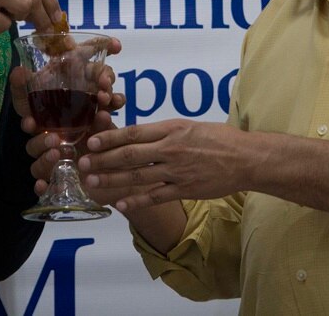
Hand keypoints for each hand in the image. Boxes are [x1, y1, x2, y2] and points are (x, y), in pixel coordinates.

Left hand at [9, 36, 122, 128]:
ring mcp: (92, 101)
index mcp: (68, 69)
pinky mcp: (96, 121)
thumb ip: (20, 86)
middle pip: (102, 72)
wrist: (43, 143)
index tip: (116, 45)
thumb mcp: (24, 100)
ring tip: (104, 98)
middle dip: (106, 75)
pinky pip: (108, 115)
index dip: (103, 45)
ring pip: (108, 92)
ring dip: (110, 93)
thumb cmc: (35, 114)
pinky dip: (108, 117)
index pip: (88, 52)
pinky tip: (105, 116)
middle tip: (104, 83)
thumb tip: (19, 71)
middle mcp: (83, 82)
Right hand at [10, 37, 123, 189]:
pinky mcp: (56, 178)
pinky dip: (40, 186)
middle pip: (31, 133)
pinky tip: (42, 188)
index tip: (22, 79)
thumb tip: (116, 45)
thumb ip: (103, 74)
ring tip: (60, 149)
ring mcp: (49, 156)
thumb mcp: (100, 96)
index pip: (27, 98)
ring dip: (43, 155)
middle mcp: (45, 132)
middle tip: (54, 132)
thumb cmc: (98, 119)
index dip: (21, 87)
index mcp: (50, 112)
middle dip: (39, 131)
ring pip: (35, 159)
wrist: (111, 159)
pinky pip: (41, 184)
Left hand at [78, 119, 245, 211]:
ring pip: (138, 177)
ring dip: (112, 180)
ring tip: (92, 182)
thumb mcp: (189, 125)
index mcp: (171, 129)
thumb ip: (163, 132)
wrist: (246, 158)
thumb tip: (138, 135)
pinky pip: (155, 197)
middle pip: (130, 155)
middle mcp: (171, 149)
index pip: (133, 132)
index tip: (91, 141)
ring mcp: (177, 171)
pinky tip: (119, 204)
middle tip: (82, 163)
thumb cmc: (218, 139)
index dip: (110, 138)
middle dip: (103, 159)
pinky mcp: (185, 189)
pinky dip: (136, 201)